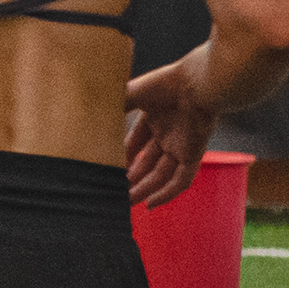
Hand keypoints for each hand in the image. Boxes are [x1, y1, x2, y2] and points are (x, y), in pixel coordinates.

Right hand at [121, 54, 215, 208]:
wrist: (196, 84)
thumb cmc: (165, 83)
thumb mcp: (131, 94)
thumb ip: (114, 107)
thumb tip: (91, 118)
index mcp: (155, 117)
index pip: (135, 143)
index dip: (122, 156)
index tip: (107, 168)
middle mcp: (168, 133)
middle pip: (148, 162)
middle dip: (131, 177)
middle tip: (114, 191)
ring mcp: (182, 146)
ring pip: (162, 175)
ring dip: (144, 189)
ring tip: (126, 202)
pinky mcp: (194, 155)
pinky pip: (181, 180)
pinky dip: (167, 194)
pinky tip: (150, 204)